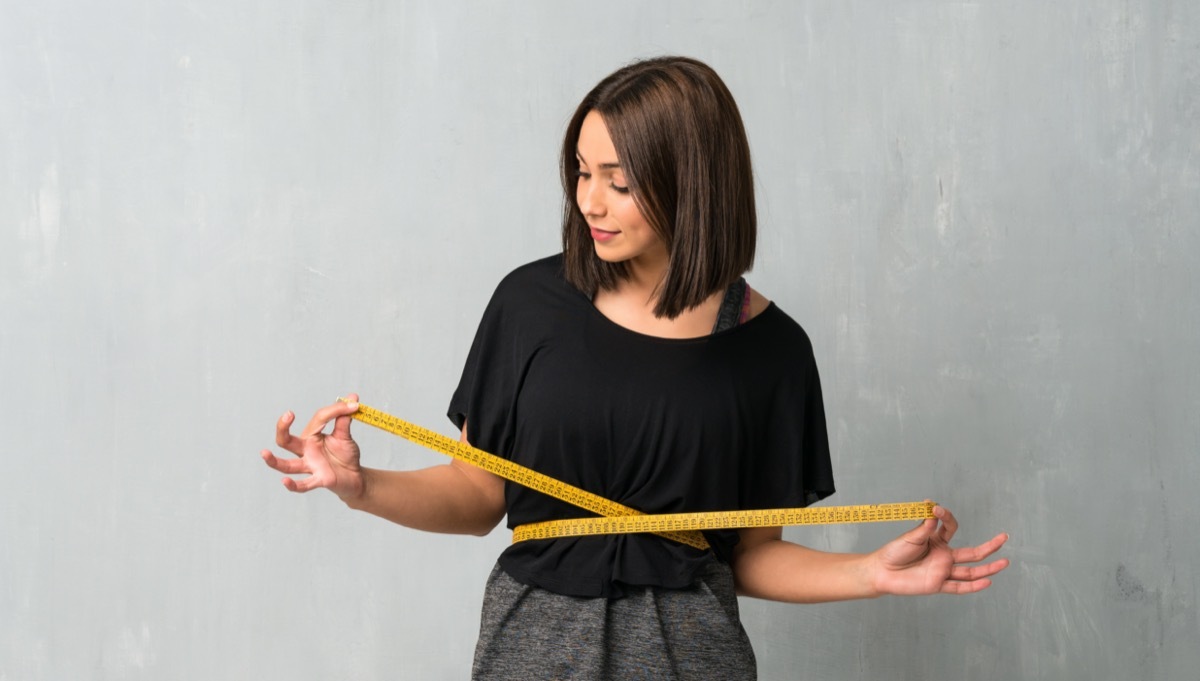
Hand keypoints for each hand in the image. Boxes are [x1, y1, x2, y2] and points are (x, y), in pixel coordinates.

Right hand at [260, 394, 364, 501]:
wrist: (356, 477)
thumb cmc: (346, 455)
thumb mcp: (345, 435)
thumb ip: (345, 418)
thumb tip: (352, 397)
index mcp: (312, 437)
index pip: (318, 419)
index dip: (336, 409)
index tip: (352, 405)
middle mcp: (306, 451)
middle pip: (286, 440)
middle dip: (282, 428)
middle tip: (288, 415)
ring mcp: (310, 466)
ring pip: (287, 465)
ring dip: (274, 461)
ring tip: (264, 453)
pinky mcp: (319, 479)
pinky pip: (303, 484)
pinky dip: (293, 485)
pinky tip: (285, 481)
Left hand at [869, 504, 1008, 595]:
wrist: (882, 571)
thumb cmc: (894, 552)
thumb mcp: (910, 536)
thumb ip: (925, 527)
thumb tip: (934, 510)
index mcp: (936, 541)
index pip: (951, 528)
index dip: (947, 516)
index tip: (936, 507)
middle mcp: (943, 556)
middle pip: (972, 553)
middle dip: (989, 546)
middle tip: (1004, 537)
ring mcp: (942, 571)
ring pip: (970, 571)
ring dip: (987, 568)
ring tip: (1004, 562)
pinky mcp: (937, 585)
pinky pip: (959, 587)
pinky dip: (973, 586)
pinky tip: (987, 582)